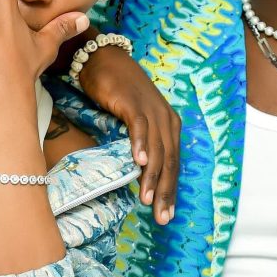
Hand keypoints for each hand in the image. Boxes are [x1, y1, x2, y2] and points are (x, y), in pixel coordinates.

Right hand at [79, 44, 180, 225]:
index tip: (167, 215)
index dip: (171, 190)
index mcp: (169, 125)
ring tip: (147, 200)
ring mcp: (151, 110)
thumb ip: (141, 142)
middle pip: (169, 161)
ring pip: (156, 149)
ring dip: (152, 176)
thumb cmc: (118, 92)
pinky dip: (140, 145)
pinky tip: (139, 163)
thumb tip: (139, 172)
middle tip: (162, 218)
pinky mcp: (133, 103)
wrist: (103, 58)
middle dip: (166, 191)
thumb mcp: (135, 120)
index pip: (173, 164)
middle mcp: (165, 119)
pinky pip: (139, 127)